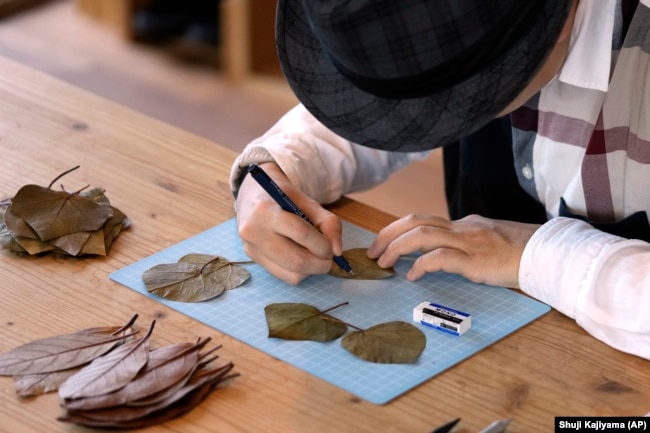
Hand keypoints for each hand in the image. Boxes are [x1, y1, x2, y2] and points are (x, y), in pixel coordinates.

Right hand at [235, 163, 342, 284]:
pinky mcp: (253, 258)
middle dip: (320, 264)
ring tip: (315, 257)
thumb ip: (329, 223)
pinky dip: (299, 272)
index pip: (300, 233)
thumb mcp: (308, 203)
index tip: (332, 248)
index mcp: (266, 210)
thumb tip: (337, 251)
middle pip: (295, 260)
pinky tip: (301, 258)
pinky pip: (283, 276)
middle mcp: (253, 231)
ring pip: (291, 273)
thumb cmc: (284, 198)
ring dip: (311, 270)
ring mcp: (251, 248)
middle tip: (329, 258)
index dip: (322, 245)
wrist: (252, 195)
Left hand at [367, 214, 540, 287]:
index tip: (381, 243)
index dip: (396, 230)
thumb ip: (463, 241)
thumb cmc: (518, 251)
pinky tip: (412, 275)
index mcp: (462, 224)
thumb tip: (439, 251)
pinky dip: (421, 264)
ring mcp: (468, 242)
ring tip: (383, 262)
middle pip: (414, 222)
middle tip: (372, 251)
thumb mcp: (486, 239)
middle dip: (387, 235)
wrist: (547, 254)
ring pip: (422, 235)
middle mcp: (461, 228)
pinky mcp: (475, 260)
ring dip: (396, 248)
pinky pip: (441, 257)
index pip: (421, 220)